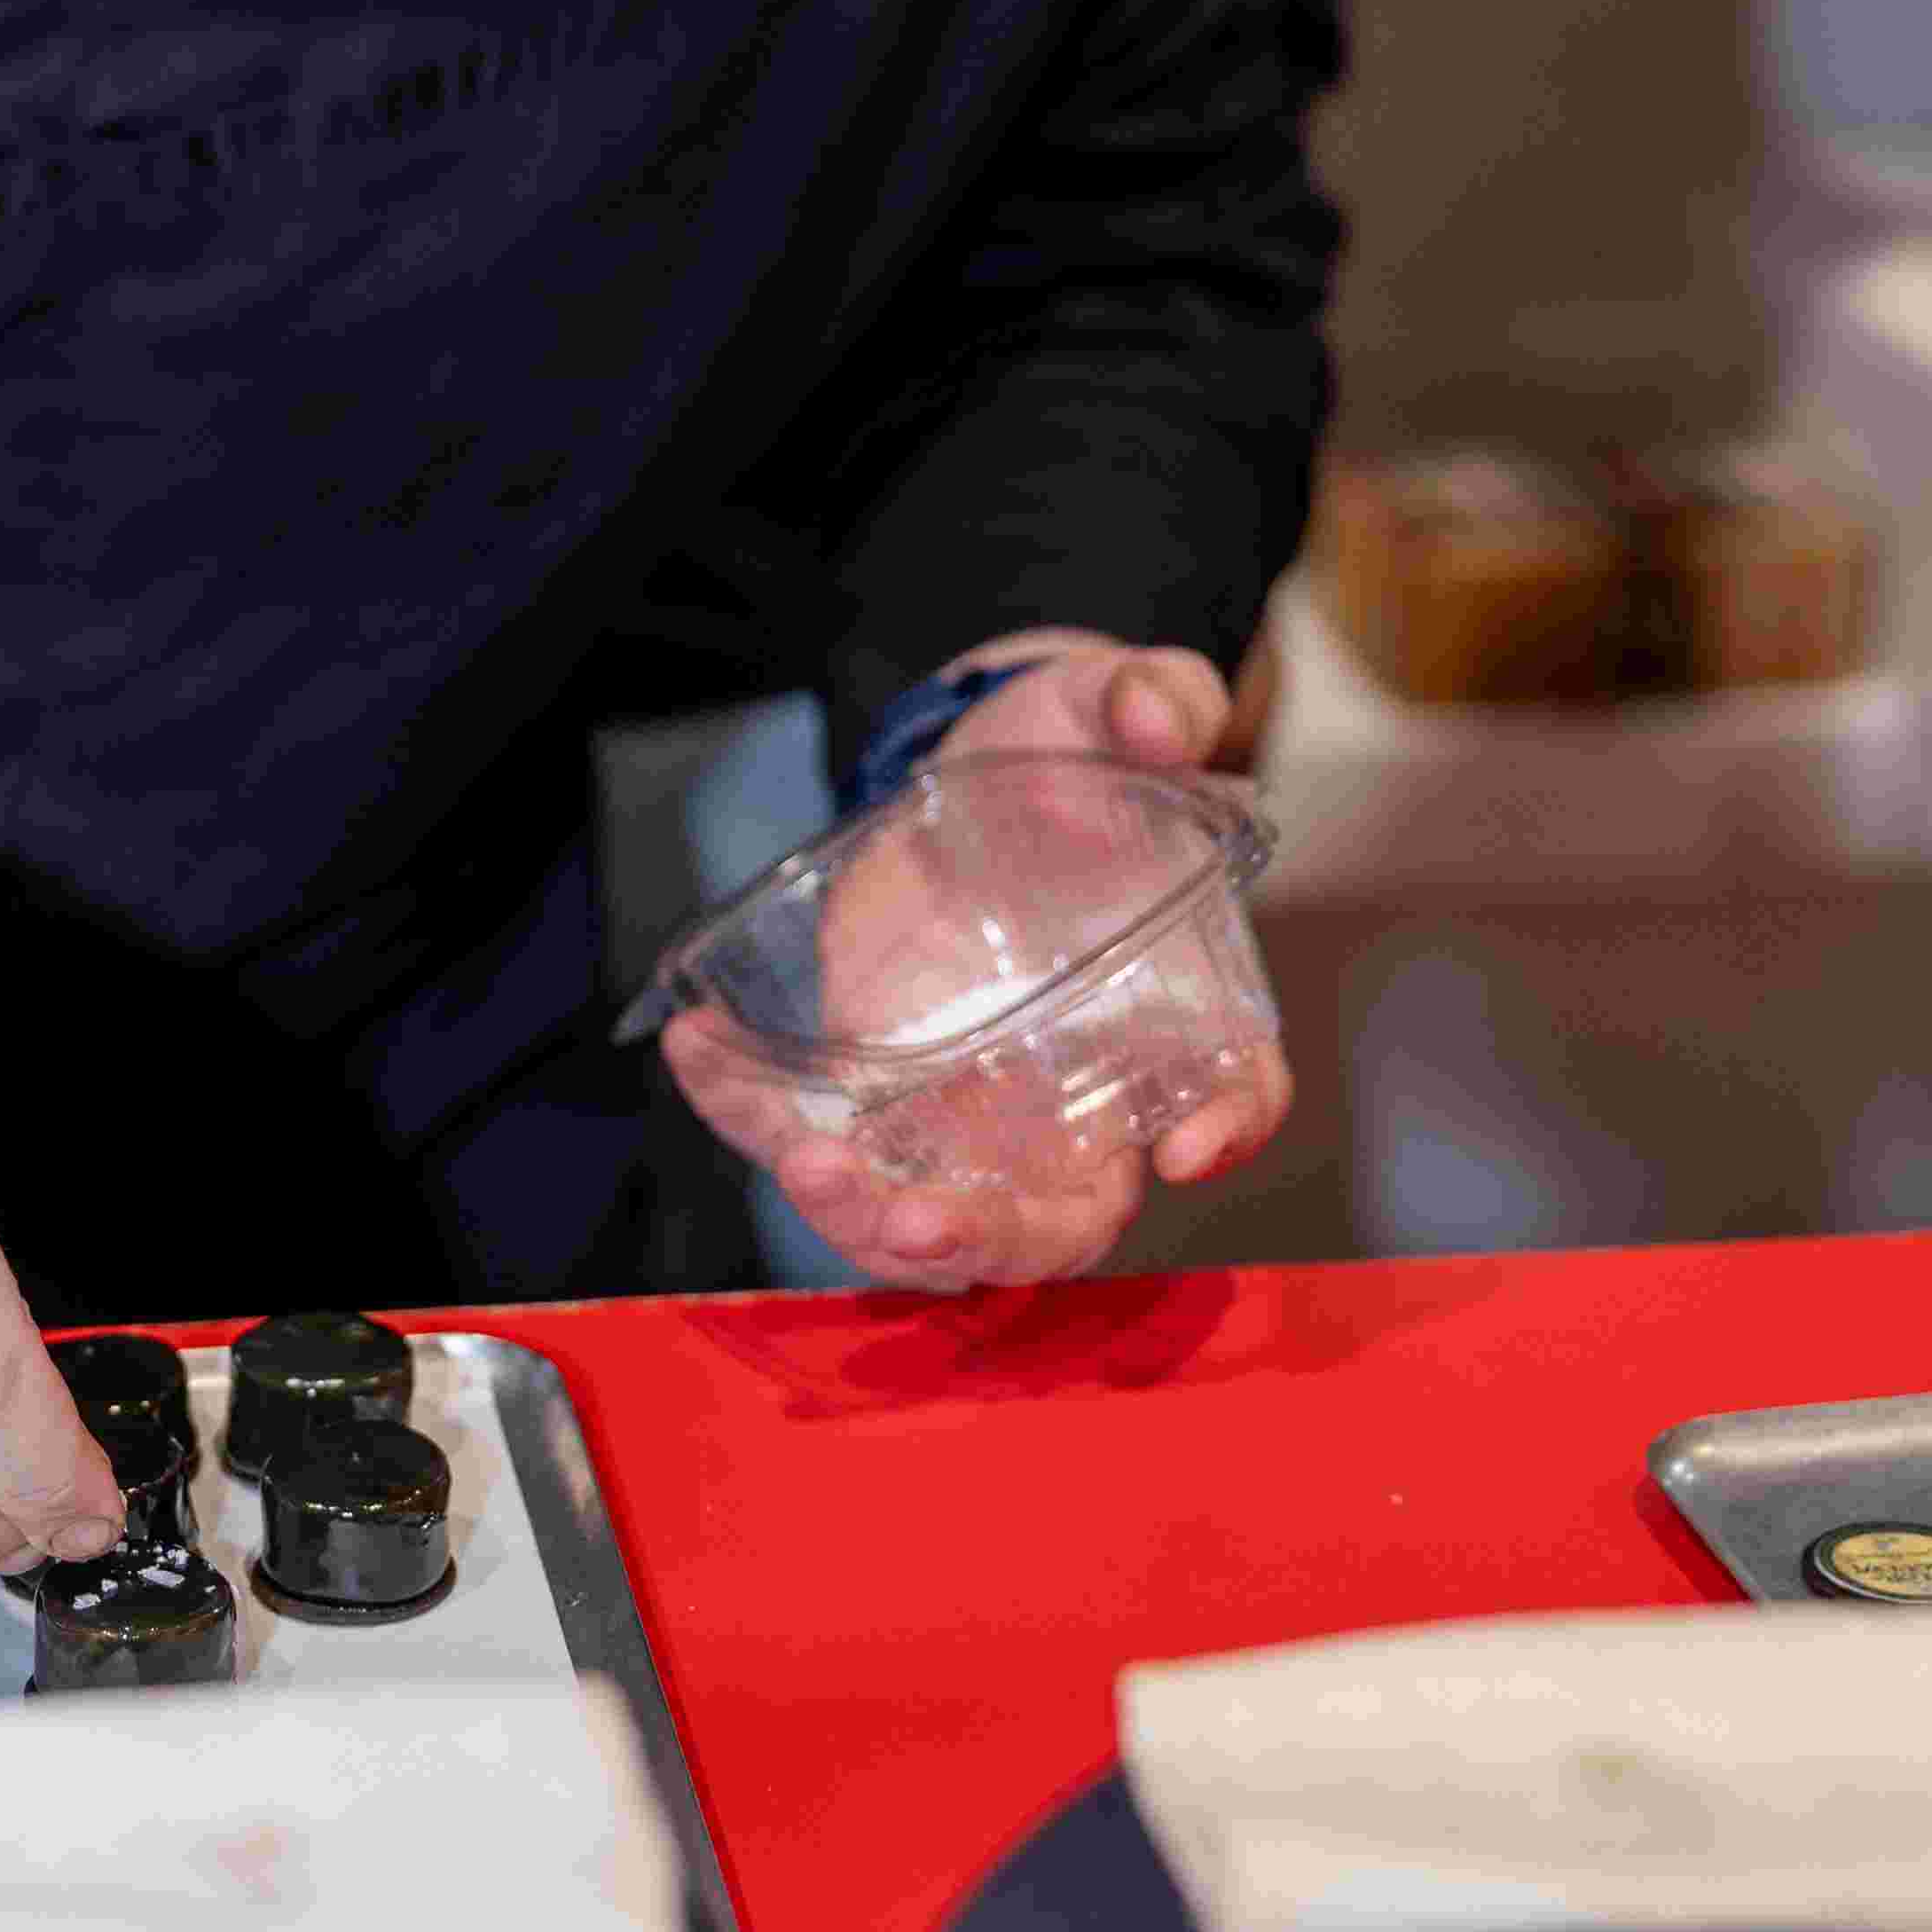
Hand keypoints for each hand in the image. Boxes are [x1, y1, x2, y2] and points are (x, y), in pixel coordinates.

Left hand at [660, 630, 1291, 1291]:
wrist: (968, 769)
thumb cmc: (1064, 757)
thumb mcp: (1103, 706)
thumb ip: (1149, 696)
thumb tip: (1153, 717)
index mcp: (1167, 1013)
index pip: (1230, 1094)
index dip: (1222, 1128)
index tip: (1182, 1149)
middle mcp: (1071, 1091)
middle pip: (1057, 1216)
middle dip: (987, 1235)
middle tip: (917, 1218)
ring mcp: (963, 1105)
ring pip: (934, 1216)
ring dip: (865, 1222)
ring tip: (806, 1162)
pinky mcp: (867, 1084)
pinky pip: (807, 1130)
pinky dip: (748, 1111)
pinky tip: (700, 1050)